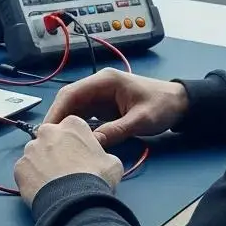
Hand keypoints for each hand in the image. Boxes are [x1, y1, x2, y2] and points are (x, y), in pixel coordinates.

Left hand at [14, 116, 123, 205]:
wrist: (74, 201)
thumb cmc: (96, 178)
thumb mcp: (112, 162)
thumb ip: (102, 154)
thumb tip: (99, 159)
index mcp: (72, 125)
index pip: (72, 127)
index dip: (76, 142)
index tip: (79, 155)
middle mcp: (48, 131)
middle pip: (50, 137)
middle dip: (55, 149)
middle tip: (65, 169)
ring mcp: (30, 148)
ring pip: (35, 153)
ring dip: (42, 164)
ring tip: (53, 182)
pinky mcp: (19, 166)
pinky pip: (25, 170)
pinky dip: (32, 178)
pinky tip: (42, 189)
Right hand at [44, 70, 188, 147]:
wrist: (180, 103)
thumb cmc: (162, 105)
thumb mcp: (141, 119)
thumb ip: (117, 130)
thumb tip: (92, 144)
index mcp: (105, 81)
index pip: (72, 92)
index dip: (57, 110)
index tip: (47, 129)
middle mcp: (98, 86)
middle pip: (69, 100)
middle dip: (56, 118)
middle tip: (45, 139)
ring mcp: (99, 96)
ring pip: (74, 109)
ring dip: (64, 124)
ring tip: (54, 143)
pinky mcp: (103, 107)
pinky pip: (84, 116)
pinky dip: (76, 127)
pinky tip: (70, 141)